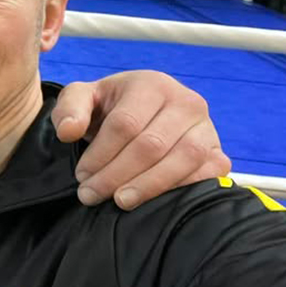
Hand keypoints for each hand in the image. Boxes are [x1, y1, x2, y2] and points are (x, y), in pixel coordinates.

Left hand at [53, 70, 231, 209]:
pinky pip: (208, 173)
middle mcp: (186, 102)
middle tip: (91, 194)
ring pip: (183, 160)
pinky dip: (183, 189)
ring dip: (148, 186)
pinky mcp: (217, 151)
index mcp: (152, 84)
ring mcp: (206, 127)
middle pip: (151, 145)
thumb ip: (69, 109)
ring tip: (120, 201)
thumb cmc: (110, 107)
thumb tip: (68, 131)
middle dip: (116, 174)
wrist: (144, 114)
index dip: (100, 154)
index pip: (126, 123)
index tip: (81, 176)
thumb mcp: (83, 98)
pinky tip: (156, 202)